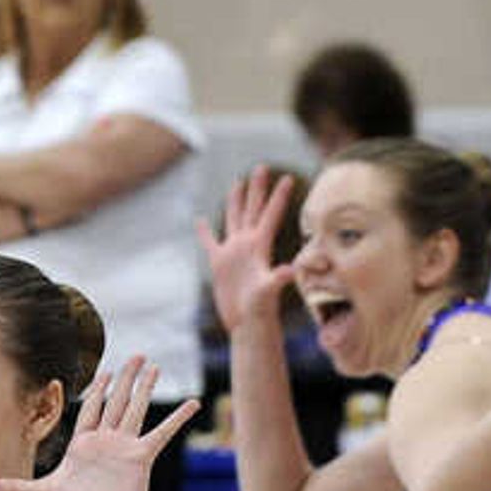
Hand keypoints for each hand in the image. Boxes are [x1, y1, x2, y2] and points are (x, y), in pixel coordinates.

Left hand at [0, 357, 196, 490]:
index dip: (97, 389)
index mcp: (85, 444)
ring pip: (136, 409)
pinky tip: (193, 403)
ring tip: (154, 366)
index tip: (105, 370)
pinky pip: (162, 433)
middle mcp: (106, 442)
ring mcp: (125, 447)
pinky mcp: (142, 457)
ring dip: (145, 387)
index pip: (91, 409)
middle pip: (117, 401)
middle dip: (125, 377)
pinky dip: (178, 418)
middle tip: (136, 355)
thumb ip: (14, 487)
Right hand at [197, 168, 297, 332]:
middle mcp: (248, 245)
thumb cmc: (259, 310)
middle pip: (253, 209)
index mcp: (259, 246)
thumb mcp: (268, 292)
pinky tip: (199, 220)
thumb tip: (290, 271)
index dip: (278, 197)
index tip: (287, 177)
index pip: (270, 215)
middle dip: (257, 188)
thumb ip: (277, 279)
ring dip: (236, 201)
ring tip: (238, 182)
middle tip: (262, 166)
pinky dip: (204, 232)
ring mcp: (234, 253)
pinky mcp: (220, 264)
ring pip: (234, 219)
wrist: (247, 324)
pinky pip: (210, 242)